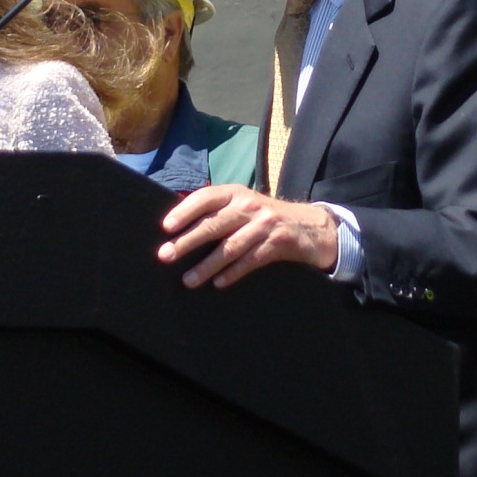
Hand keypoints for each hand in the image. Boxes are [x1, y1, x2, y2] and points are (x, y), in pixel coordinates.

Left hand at [158, 185, 339, 288]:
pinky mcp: (278, 243)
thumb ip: (218, 211)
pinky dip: (232, 273)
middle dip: (187, 241)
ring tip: (188, 280)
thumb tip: (178, 228)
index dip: (185, 211)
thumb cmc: (266, 218)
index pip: (206, 198)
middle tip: (165, 255)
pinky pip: (250, 260)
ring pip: (230, 247)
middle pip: (214, 225)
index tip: (166, 227)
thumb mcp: (244, 205)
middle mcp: (250, 205)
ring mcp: (265, 224)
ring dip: (207, 266)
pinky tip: (217, 283)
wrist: (310, 226)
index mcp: (237, 193)